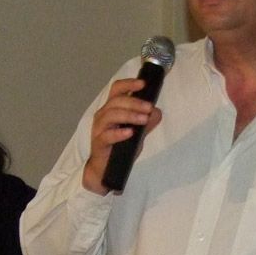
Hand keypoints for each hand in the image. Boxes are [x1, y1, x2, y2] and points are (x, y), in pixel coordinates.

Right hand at [81, 77, 161, 193]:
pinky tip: (130, 133)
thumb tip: (156, 112)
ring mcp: (99, 129)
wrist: (106, 170)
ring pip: (111, 115)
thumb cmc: (120, 147)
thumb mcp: (138, 133)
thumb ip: (147, 122)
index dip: (128, 84)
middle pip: (116, 101)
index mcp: (112, 108)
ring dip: (129, 115)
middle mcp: (103, 115)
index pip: (117, 89)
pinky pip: (107, 136)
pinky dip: (119, 133)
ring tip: (143, 119)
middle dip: (134, 102)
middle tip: (149, 107)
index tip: (143, 84)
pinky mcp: (99, 143)